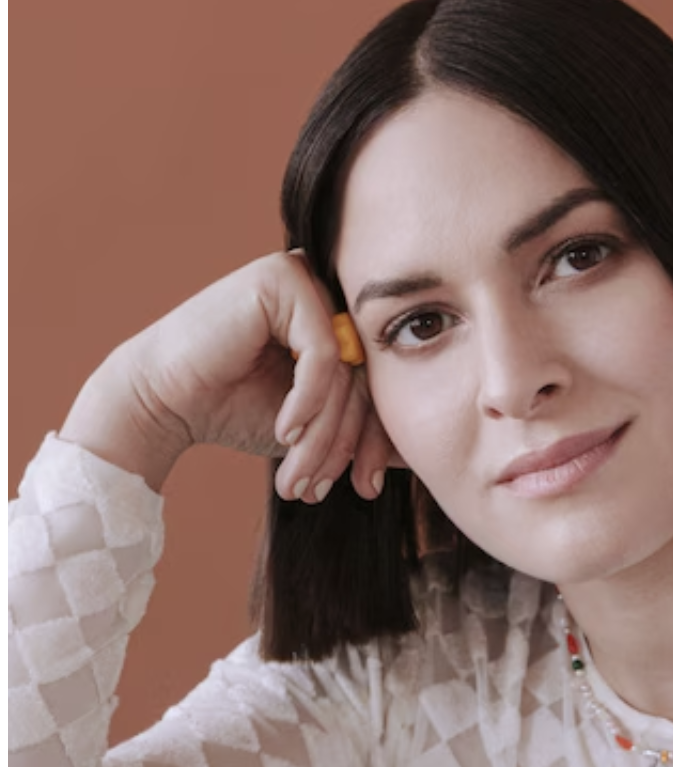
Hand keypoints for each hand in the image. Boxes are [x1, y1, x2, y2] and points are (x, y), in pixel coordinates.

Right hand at [61, 252, 397, 500]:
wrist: (160, 403)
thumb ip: (358, 421)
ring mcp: (306, 277)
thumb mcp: (313, 423)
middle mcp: (327, 290)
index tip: (367, 485)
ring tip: (301, 477)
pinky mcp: (283, 277)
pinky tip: (284, 430)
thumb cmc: (233, 410)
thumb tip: (417, 452)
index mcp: (339, 318)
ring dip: (324, 433)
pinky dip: (308, 400)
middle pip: (367, 374)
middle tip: (326, 490)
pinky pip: (323, 352)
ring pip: (347, 368)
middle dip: (348, 442)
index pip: (378, 378)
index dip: (375, 436)